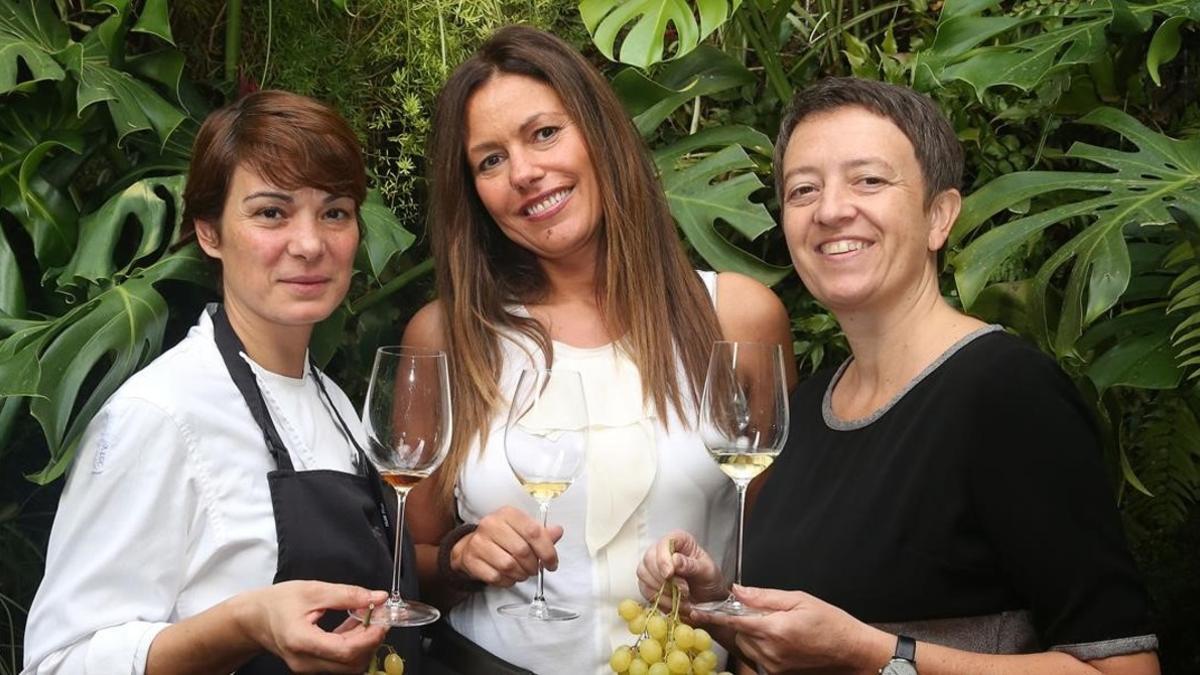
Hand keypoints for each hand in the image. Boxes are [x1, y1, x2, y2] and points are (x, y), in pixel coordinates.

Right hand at [235, 580, 387, 672]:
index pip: (344, 650)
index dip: (369, 638)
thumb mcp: (313, 590)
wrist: (255, 619)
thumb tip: (377, 598)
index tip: (382, 621)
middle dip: (371, 641)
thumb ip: (347, 595)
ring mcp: (308, 667)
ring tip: (367, 618)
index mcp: (301, 640)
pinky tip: (356, 626)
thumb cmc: (277, 603)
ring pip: (348, 666)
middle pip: (350, 663)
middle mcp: (304, 661)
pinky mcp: (312, 666)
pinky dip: (354, 645)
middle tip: (379, 617)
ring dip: (364, 644)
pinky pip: (340, 662)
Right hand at [452, 505, 563, 586]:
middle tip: (535, 569)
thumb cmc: (502, 537)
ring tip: (522, 572)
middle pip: (522, 551)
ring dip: (521, 574)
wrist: (472, 545)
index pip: (533, 532)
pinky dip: (507, 581)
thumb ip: (542, 533)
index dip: (547, 551)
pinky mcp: (471, 560)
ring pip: (508, 566)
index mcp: (508, 514)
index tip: (552, 563)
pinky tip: (509, 576)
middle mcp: (491, 524)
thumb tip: (557, 532)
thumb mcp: (522, 529)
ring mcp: (479, 542)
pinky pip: (495, 577)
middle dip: (533, 565)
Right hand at [637, 530, 726, 611]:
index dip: (663, 559)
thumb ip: (692, 565)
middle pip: (649, 559)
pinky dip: (659, 599)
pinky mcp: (649, 581)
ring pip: (644, 574)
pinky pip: (645, 589)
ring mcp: (653, 565)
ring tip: (682, 598)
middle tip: (683, 590)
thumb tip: (675, 560)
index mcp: (679, 540)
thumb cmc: (709, 578)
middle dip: (664, 579)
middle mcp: (662, 550)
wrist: (708, 596)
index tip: (669, 574)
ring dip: (662, 591)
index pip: (663, 543)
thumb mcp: (707, 571)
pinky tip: (673, 603)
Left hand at [695, 585, 882, 673]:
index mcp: (774, 628)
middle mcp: (770, 650)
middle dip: (743, 621)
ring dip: (751, 634)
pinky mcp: (777, 672)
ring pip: (746, 645)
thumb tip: (737, 590)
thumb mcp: (798, 599)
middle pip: (738, 633)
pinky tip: (780, 639)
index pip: (733, 620)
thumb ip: (764, 596)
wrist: (851, 650)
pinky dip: (760, 646)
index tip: (695, 612)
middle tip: (762, 612)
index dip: (713, 615)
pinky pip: (757, 657)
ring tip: (775, 626)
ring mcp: (773, 665)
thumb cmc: (830, 622)